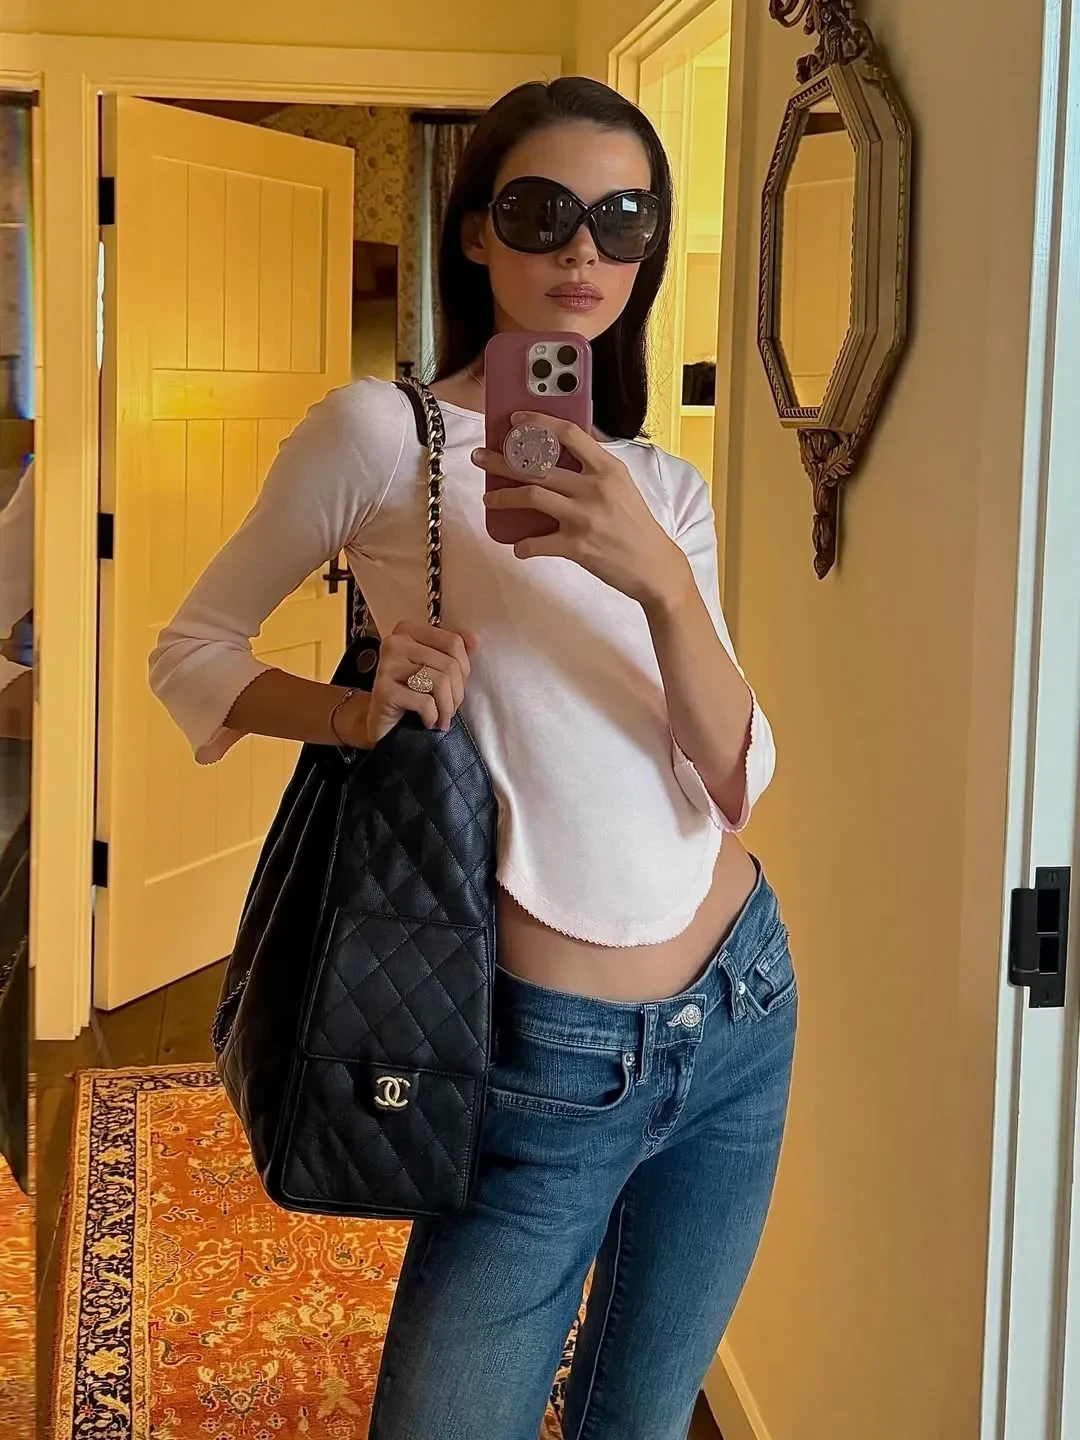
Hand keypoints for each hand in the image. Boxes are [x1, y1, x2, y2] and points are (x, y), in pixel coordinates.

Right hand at [358, 620, 477, 746]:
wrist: (380, 722)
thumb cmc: (410, 693)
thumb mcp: (434, 668)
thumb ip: (452, 652)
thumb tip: (475, 640)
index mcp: (408, 630)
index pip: (454, 642)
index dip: (464, 669)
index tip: (457, 687)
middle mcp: (395, 642)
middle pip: (449, 664)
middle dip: (456, 694)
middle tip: (450, 710)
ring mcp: (387, 664)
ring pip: (440, 682)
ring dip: (446, 707)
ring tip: (442, 718)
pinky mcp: (384, 690)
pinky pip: (425, 702)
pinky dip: (432, 716)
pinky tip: (428, 722)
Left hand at [473, 412, 683, 605]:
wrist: (654, 566)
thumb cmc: (636, 525)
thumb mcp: (622, 485)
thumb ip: (594, 468)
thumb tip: (560, 452)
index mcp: (607, 468)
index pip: (567, 433)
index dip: (536, 423)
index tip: (514, 421)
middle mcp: (593, 488)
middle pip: (537, 465)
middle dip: (501, 460)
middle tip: (480, 457)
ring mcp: (584, 517)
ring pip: (530, 497)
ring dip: (502, 497)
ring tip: (488, 498)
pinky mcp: (577, 546)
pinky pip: (537, 543)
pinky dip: (523, 545)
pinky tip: (518, 546)